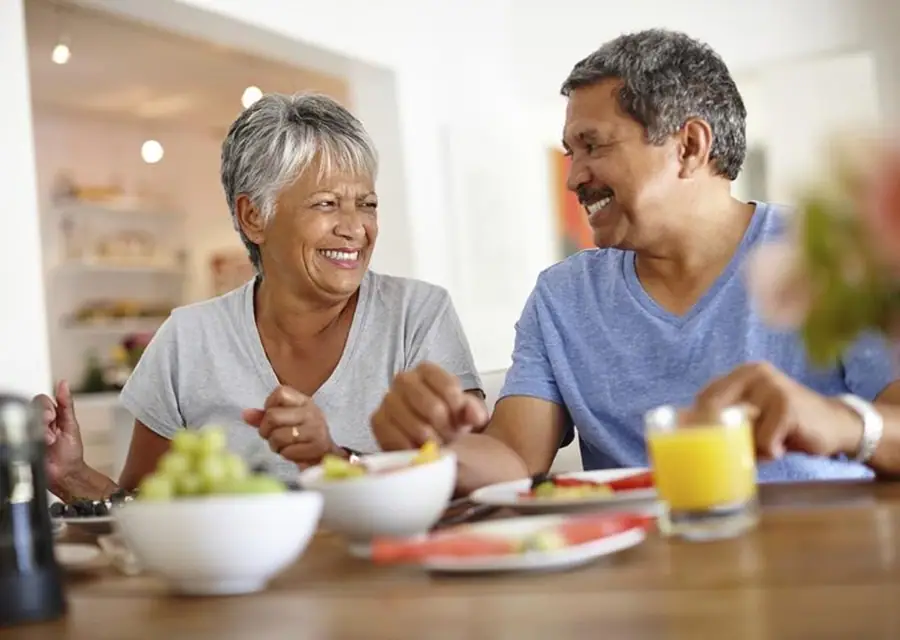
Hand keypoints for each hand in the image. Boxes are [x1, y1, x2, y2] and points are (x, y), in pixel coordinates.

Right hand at [32, 380, 85, 486]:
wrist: (65, 474)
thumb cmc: (70, 452)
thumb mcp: (71, 425)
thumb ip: (66, 404)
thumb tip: (64, 384)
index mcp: (52, 416)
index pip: (41, 401)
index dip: (45, 407)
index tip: (52, 417)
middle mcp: (39, 423)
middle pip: (30, 410)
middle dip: (42, 420)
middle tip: (50, 431)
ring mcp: (30, 434)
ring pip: (24, 422)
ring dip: (39, 432)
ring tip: (49, 442)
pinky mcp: (24, 445)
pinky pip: (18, 436)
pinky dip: (28, 440)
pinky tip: (40, 445)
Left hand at [243, 386, 337, 465]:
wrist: (325, 455)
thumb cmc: (301, 436)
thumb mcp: (284, 421)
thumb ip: (264, 416)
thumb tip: (245, 414)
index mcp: (303, 401)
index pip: (280, 393)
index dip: (269, 406)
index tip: (274, 418)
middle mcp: (311, 411)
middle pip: (273, 416)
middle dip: (266, 431)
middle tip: (273, 436)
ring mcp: (316, 428)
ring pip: (278, 436)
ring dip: (275, 445)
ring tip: (283, 446)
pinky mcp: (318, 445)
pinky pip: (288, 451)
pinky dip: (286, 455)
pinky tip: (293, 453)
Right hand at [371, 362, 488, 449]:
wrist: (430, 438)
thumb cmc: (450, 421)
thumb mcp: (468, 414)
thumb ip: (474, 411)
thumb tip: (472, 415)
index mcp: (427, 371)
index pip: (446, 384)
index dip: (457, 406)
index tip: (461, 420)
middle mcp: (404, 379)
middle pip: (430, 405)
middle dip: (444, 427)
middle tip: (450, 438)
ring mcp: (388, 399)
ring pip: (413, 423)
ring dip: (429, 439)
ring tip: (437, 445)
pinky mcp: (377, 421)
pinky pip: (393, 436)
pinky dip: (410, 447)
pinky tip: (419, 450)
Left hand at [696, 362, 861, 459]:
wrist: (837, 425)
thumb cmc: (786, 425)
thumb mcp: (752, 416)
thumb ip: (724, 417)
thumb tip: (681, 425)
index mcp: (742, 374)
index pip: (704, 398)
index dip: (699, 424)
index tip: (704, 443)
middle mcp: (755, 373)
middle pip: (715, 411)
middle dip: (723, 437)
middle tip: (741, 448)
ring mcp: (771, 387)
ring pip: (740, 430)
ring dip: (752, 447)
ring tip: (770, 444)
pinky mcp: (787, 405)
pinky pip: (764, 441)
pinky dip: (771, 451)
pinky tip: (785, 444)